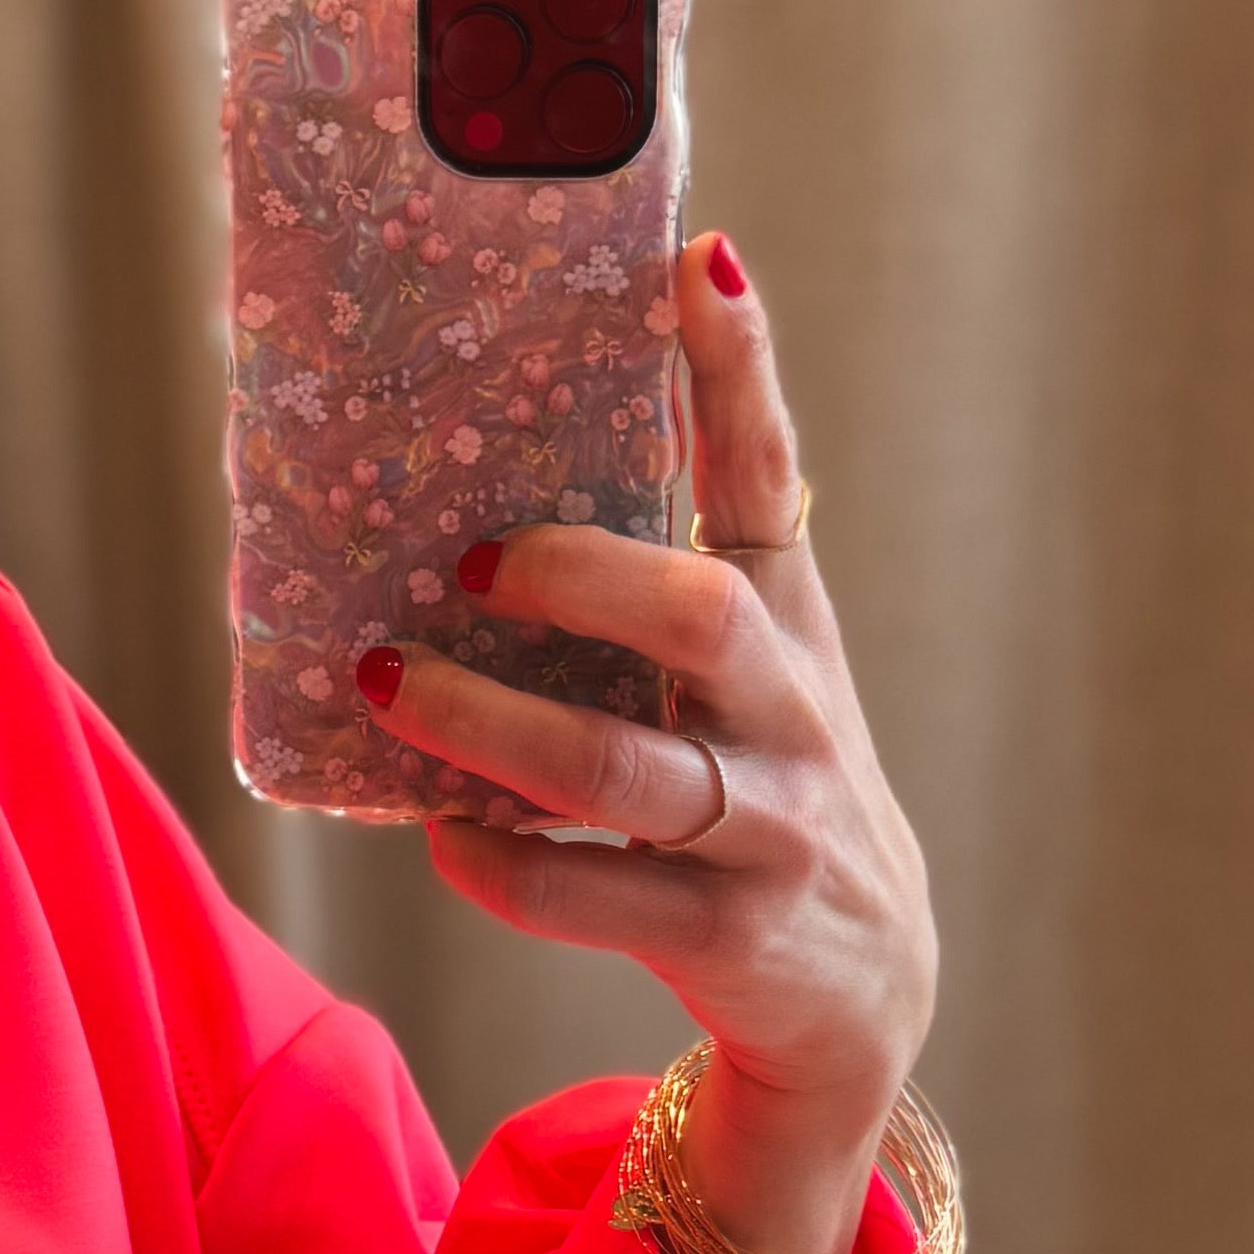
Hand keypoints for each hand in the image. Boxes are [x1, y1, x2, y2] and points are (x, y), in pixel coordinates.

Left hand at [354, 235, 937, 1253]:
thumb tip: (484, 475)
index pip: (766, 476)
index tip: (698, 258)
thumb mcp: (745, 679)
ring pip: (619, 771)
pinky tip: (440, 831)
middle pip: (698, 617)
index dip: (737, 368)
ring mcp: (768, 830)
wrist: (862, 995)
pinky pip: (594, 894)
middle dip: (576, 578)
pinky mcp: (728, 936)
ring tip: (391, 682)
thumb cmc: (760, 791)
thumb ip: (656, 587)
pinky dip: (502, 864)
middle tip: (469, 563)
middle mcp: (790, 716)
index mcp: (789, 624)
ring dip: (488, 727)